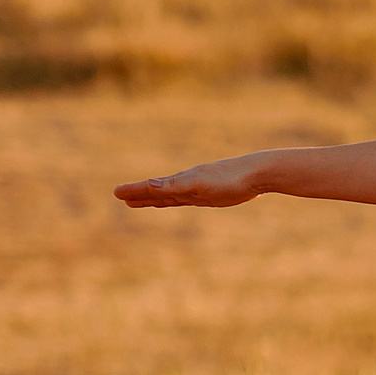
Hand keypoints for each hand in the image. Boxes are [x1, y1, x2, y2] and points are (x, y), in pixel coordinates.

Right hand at [114, 158, 264, 207]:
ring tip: (140, 201)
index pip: (153, 188)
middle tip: (121, 197)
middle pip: (158, 191)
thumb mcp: (200, 185)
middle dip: (140, 195)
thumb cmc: (230, 179)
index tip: (116, 193)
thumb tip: (149, 184)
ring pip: (171, 195)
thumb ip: (175, 186)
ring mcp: (200, 188)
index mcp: (182, 181)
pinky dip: (176, 199)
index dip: (135, 191)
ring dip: (155, 198)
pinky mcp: (213, 194)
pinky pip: (188, 198)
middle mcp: (188, 183)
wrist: (259, 173)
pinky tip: (176, 199)